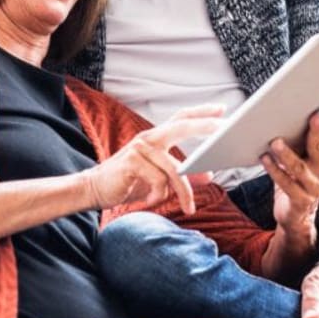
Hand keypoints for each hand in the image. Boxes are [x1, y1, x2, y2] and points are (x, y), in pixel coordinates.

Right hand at [86, 105, 224, 214]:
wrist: (94, 190)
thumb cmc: (128, 182)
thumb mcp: (160, 179)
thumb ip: (184, 174)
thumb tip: (210, 174)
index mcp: (156, 138)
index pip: (181, 118)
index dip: (201, 113)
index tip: (222, 109)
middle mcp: (149, 137)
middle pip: (182, 126)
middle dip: (205, 127)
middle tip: (224, 132)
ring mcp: (140, 148)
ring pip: (174, 168)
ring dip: (184, 191)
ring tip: (188, 207)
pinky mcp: (132, 162)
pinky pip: (158, 180)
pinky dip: (159, 195)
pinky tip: (151, 201)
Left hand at [264, 96, 318, 245]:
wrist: (296, 217)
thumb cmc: (297, 179)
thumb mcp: (304, 157)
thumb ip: (303, 138)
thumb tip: (294, 108)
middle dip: (318, 131)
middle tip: (316, 115)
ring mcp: (313, 187)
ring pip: (300, 168)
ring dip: (287, 154)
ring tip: (275, 142)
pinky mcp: (300, 200)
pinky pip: (286, 183)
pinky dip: (274, 170)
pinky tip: (265, 158)